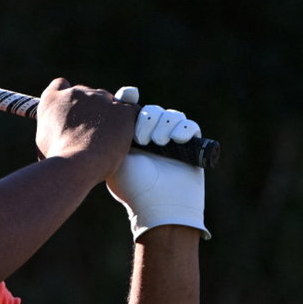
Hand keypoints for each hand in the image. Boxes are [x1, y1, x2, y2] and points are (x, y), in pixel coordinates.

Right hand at [34, 77, 135, 177]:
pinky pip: (132, 110)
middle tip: (93, 133)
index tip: (73, 109)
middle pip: (89, 94)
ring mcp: (101, 99)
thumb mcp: (42, 141)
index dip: (68, 97)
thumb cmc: (56, 159)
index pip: (61, 85)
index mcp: (52, 100)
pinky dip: (131, 120)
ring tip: (108, 139)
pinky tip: (127, 133)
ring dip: (110, 115)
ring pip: (111, 102)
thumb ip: (52, 129)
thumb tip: (59, 137)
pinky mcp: (122, 110)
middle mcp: (76, 93)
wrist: (75, 164)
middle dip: (92, 110)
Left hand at [105, 95, 210, 241]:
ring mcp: (173, 141)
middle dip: (148, 120)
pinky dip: (184, 128)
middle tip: (142, 140)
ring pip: (172, 116)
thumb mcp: (116, 156)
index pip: (135, 109)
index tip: (130, 97)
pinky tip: (177, 139)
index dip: (132, 101)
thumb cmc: (132, 186)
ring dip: (165, 125)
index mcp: (133, 136)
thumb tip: (114, 104)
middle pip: (154, 110)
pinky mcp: (191, 147)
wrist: (159, 206)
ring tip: (159, 143)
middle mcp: (153, 136)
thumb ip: (111, 132)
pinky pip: (191, 126)